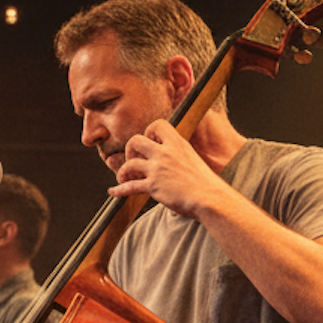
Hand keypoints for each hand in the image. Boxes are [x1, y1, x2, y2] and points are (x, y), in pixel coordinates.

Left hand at [108, 118, 222, 218]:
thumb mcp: (193, 159)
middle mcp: (165, 153)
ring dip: (122, 171)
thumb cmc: (205, 183)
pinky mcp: (153, 186)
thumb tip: (170, 159)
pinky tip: (113, 192)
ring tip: (123, 178)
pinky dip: (119, 190)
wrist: (209, 198)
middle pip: (135, 140)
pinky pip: (129, 187)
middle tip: (133, 161)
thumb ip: (178, 155)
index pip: (156, 125)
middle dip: (130, 150)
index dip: (148, 133)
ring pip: (129, 164)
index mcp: (177, 143)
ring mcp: (158, 169)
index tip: (150, 145)